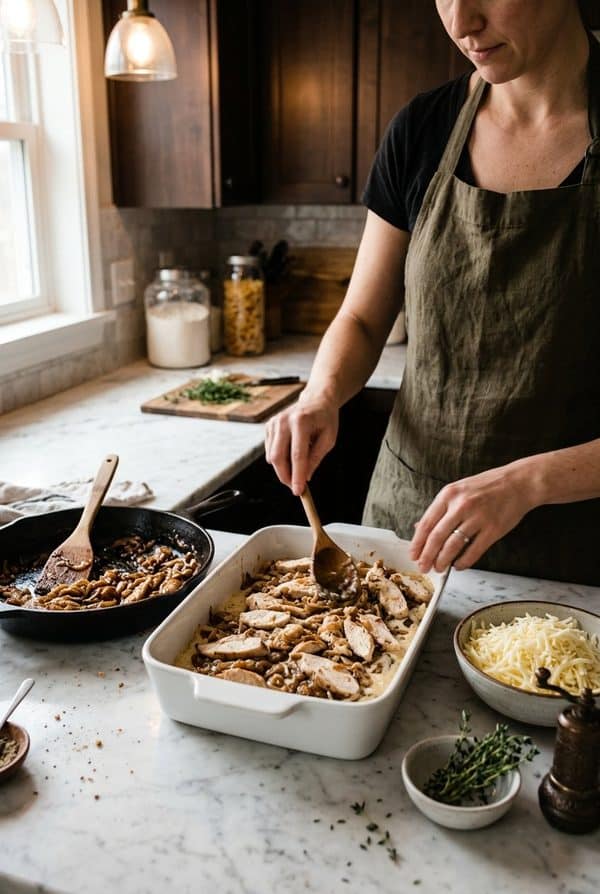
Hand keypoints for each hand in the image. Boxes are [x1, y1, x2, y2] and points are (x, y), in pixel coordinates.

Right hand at [265, 393, 338, 494]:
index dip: (297, 475)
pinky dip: (279, 459)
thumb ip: (316, 458)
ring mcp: (274, 422)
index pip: (297, 455)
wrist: (316, 400)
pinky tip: (291, 455)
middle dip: (285, 476)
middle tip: (295, 487)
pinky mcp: (268, 426)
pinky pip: (270, 451)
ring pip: (272, 456)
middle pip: (279, 457)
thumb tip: (305, 477)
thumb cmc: (325, 419)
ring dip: (283, 469)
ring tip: (298, 469)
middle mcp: (284, 420)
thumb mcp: (329, 439)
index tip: (298, 491)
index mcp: (301, 421)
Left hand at [409, 463, 534, 572]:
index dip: (417, 543)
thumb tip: (419, 527)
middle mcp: (461, 505)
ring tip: (439, 568)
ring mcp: (478, 517)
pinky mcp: (493, 529)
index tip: (413, 554)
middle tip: (423, 567)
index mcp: (448, 494)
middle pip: (437, 537)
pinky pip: (474, 551)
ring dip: (443, 561)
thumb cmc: (488, 486)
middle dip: (427, 556)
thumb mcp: (459, 489)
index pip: (426, 523)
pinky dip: (463, 562)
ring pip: (453, 546)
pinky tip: (458, 565)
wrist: (519, 482)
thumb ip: (440, 508)